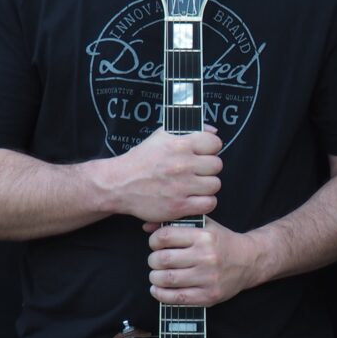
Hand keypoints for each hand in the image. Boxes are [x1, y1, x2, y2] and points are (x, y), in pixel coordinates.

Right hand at [104, 127, 221, 221]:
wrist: (119, 184)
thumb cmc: (141, 160)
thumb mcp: (161, 136)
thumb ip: (188, 130)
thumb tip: (213, 130)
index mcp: (180, 145)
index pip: (215, 143)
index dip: (211, 148)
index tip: (203, 153)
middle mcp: (182, 165)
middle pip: (217, 165)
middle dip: (208, 168)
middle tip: (197, 171)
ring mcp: (181, 187)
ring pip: (215, 185)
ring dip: (207, 186)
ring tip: (194, 185)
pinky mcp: (179, 206)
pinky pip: (209, 204)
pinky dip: (204, 202)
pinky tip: (194, 198)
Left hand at [147, 218, 259, 306]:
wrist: (250, 261)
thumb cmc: (223, 242)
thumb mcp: (204, 226)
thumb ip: (177, 224)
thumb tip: (147, 228)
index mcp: (204, 236)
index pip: (165, 237)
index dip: (154, 241)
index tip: (156, 244)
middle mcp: (206, 257)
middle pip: (163, 259)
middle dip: (153, 260)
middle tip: (155, 261)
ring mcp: (208, 278)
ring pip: (167, 279)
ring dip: (155, 277)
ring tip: (157, 275)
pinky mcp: (209, 295)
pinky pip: (177, 298)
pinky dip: (161, 294)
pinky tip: (158, 289)